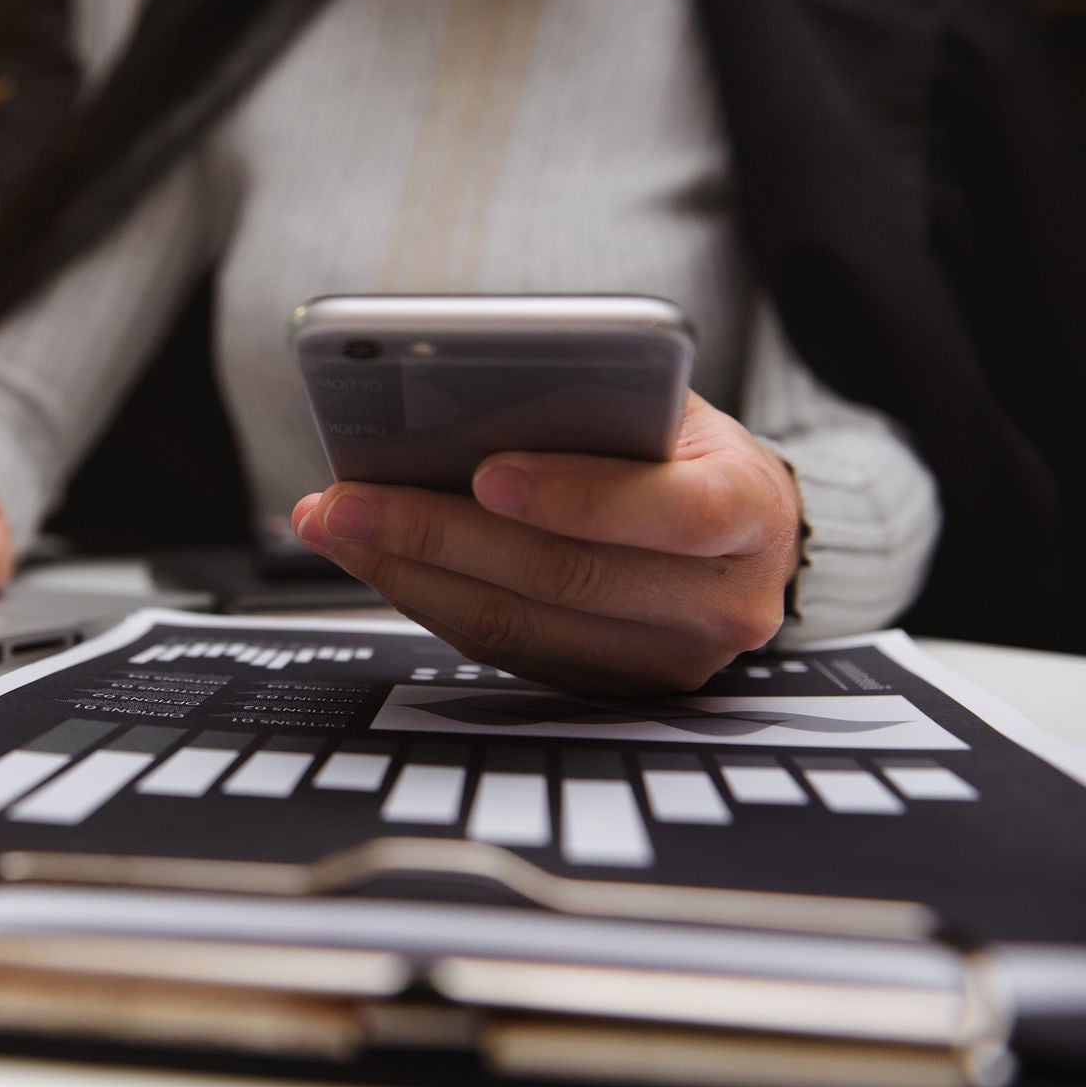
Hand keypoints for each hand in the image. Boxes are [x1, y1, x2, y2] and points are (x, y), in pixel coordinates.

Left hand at [292, 392, 802, 694]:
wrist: (736, 529)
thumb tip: (463, 397)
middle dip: (439, 532)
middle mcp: (724, 602)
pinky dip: (423, 599)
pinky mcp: (607, 689)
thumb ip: (599, 400)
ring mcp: (668, 661)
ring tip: (333, 522)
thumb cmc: (686, 447)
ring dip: (406, 571)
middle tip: (349, 497)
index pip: (673, 513)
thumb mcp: (668, 405)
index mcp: (753, 512)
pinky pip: (499, 648)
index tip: (485, 471)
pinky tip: (370, 556)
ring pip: (516, 624)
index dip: (576, 495)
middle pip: (566, 577)